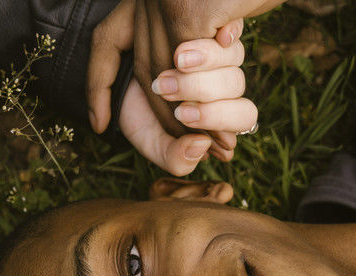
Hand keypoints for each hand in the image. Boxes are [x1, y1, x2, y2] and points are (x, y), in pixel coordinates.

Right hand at [88, 0, 268, 173]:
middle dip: (202, 90)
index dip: (216, 117)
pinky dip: (215, 38)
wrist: (113, 76)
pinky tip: (194, 42)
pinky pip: (227, 35)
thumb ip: (175, 159)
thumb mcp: (149, 141)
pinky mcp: (211, 35)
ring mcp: (221, 62)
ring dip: (205, 62)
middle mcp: (226, 91)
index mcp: (219, 122)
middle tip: (167, 89)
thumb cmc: (135, 110)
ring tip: (175, 61)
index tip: (182, 114)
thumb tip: (202, 145)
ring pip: (233, 59)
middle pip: (237, 86)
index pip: (242, 117)